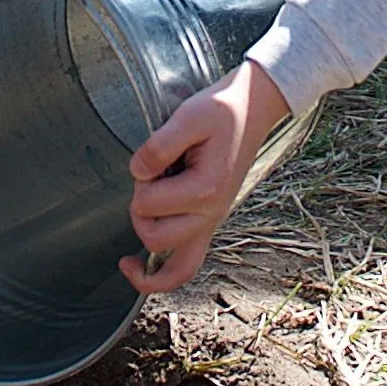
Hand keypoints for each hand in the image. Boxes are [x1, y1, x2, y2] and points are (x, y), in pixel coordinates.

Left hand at [124, 60, 290, 292]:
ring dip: (149, 236)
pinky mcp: (208, 223)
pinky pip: (185, 268)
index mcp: (206, 190)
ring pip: (171, 267)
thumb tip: (138, 173)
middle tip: (151, 177)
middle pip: (154, 238)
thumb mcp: (189, 116)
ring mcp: (211, 223)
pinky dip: (159, 275)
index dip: (139, 179)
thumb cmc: (221, 111)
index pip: (148, 204)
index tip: (151, 156)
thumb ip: (159, 146)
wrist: (252, 110)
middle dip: (139, 209)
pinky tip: (134, 266)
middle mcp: (211, 215)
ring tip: (147, 205)